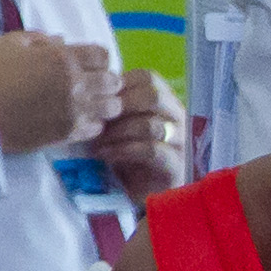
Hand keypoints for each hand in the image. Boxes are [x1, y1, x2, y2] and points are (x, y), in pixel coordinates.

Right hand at [0, 31, 118, 156]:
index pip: (103, 55)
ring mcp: (75, 111)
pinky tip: (78, 118)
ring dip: (104, 103)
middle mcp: (75, 84)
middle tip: (93, 84)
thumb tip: (63, 42)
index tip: (88, 64)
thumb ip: (41, 38)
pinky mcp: (71, 133)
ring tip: (90, 104)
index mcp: (62, 58)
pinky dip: (93, 123)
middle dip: (105, 81)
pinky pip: (98, 128)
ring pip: (112, 108)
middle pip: (113, 82)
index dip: (97, 58)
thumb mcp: (11, 43)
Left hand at [93, 68, 187, 202]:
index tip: (98, 96)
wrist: (140, 192)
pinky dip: (123, 150)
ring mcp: (181, 142)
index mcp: (165, 102)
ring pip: (151, 124)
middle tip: (96, 116)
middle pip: (154, 96)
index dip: (120, 83)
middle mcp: (178, 118)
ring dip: (117, 131)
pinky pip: (151, 150)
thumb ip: (113, 105)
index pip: (148, 78)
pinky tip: (104, 154)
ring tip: (96, 140)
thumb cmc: (127, 154)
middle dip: (120, 105)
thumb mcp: (118, 124)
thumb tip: (89, 85)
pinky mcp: (176, 166)